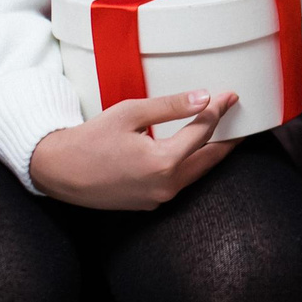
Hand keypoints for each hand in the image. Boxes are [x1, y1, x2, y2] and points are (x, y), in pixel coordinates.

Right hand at [28, 89, 241, 209]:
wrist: (58, 170)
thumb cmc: (90, 139)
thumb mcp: (131, 113)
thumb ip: (171, 106)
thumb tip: (205, 99)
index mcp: (162, 163)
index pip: (203, 132)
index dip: (218, 111)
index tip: (230, 96)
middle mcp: (165, 187)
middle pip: (209, 159)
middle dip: (229, 139)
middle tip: (243, 122)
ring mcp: (157, 199)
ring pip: (196, 174)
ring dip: (212, 155)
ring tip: (226, 136)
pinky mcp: (148, 204)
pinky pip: (179, 183)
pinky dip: (191, 167)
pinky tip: (195, 154)